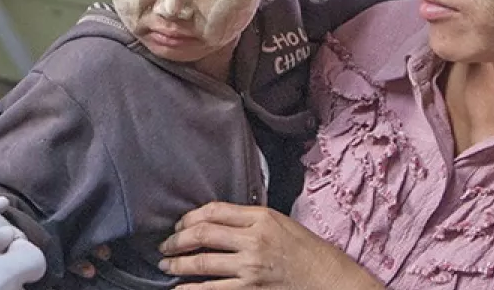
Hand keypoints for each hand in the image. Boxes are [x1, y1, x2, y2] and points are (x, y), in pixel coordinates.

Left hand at [159, 203, 379, 289]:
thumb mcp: (280, 223)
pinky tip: (179, 289)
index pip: (213, 211)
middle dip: (176, 241)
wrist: (328, 280)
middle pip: (202, 234)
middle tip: (164, 246)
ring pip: (202, 263)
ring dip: (178, 264)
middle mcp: (254, 240)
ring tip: (166, 265)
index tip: (178, 225)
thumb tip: (213, 220)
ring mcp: (251, 267)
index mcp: (261, 217)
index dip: (189, 218)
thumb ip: (248, 219)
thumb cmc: (306, 250)